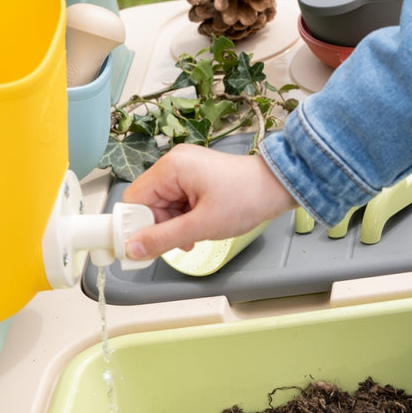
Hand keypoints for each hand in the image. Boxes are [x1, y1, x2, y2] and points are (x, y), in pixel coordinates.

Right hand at [121, 143, 296, 259]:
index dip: (136, 225)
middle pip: (148, 203)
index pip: (134, 199)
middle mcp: (175, 164)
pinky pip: (178, 202)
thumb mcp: (202, 225)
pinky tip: (202, 224)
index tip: (141, 246)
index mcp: (171, 168)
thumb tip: (133, 248)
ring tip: (198, 231)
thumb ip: (163, 239)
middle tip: (181, 241)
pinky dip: (186, 218)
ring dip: (176, 225)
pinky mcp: (196, 177)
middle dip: (162, 227)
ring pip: (164, 206)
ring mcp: (186, 169)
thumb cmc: (248, 197)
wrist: (278, 187)